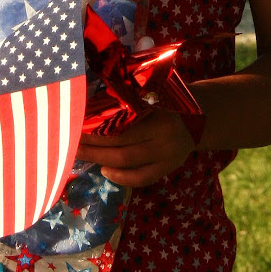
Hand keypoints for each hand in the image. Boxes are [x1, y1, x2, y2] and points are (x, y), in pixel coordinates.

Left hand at [76, 109, 194, 186]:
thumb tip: (89, 107)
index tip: (75, 124)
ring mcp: (167, 154)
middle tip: (69, 142)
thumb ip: (128, 101)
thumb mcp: (152, 93)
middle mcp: (163, 135)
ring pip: (126, 162)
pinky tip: (104, 171)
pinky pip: (142, 178)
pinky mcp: (168, 167)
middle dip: (90, 144)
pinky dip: (121, 177)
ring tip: (79, 155)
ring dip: (99, 159)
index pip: (119, 123)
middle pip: (119, 144)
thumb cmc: (167, 99)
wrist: (201, 115)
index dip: (94, 126)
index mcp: (158, 112)